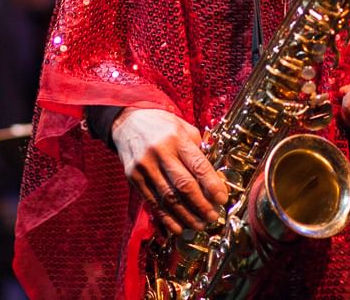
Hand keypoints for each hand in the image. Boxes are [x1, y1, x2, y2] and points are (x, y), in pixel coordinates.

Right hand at [112, 108, 228, 235]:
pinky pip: (152, 202)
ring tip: (199, 224)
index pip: (198, 166)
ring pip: (168, 198)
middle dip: (202, 205)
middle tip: (213, 217)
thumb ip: (198, 151)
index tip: (222, 199)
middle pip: (184, 185)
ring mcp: (144, 166)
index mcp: (176, 138)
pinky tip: (179, 227)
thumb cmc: (162, 126)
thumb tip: (214, 179)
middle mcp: (159, 152)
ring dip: (187, 215)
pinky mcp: (132, 177)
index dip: (213, 186)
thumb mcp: (183, 129)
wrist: (127, 122)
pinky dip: (167, 217)